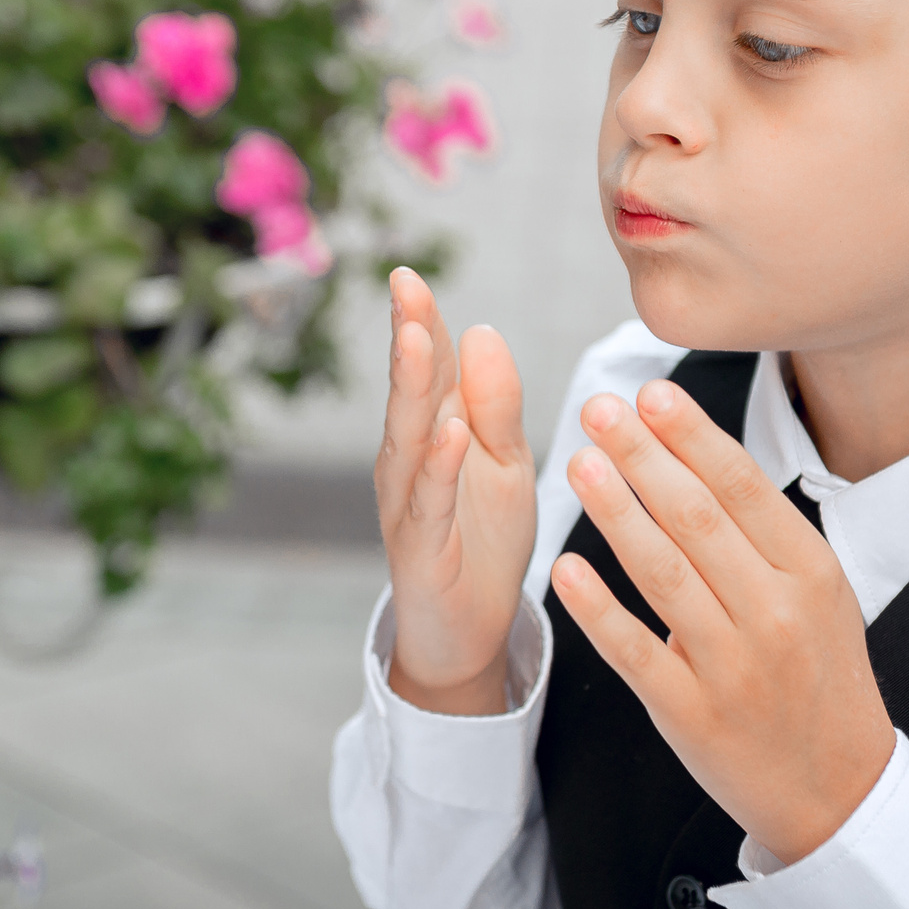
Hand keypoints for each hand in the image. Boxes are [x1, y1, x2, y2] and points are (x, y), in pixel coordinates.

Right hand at [375, 268, 535, 714]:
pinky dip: (439, 468)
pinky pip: (430, 504)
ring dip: (412, 390)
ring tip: (415, 338)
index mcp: (434, 435)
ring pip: (410, 440)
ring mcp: (409, 506)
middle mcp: (410, 464)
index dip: (419, 322)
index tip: (409, 274)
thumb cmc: (483, 543)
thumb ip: (495, 404)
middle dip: (407, 338)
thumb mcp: (504, 464)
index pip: (427, 370)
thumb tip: (480, 330)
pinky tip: (449, 434)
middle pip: (410, 393)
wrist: (469, 635)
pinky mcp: (421, 552)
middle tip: (404, 287)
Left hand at [551, 379, 893, 861]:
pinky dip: (597, 607)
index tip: (651, 394)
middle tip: (598, 411)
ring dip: (615, 512)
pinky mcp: (689, 712)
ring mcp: (732, 666)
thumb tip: (699, 451)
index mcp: (812, 574)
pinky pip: (633, 649)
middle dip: (642, 456)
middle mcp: (775, 614)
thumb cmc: (819, 677)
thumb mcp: (822, 595)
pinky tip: (566, 567)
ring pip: (662, 573)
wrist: (837, 789)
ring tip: (578, 463)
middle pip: (697, 518)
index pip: (744, 488)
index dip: (692, 436)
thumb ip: (768, 533)